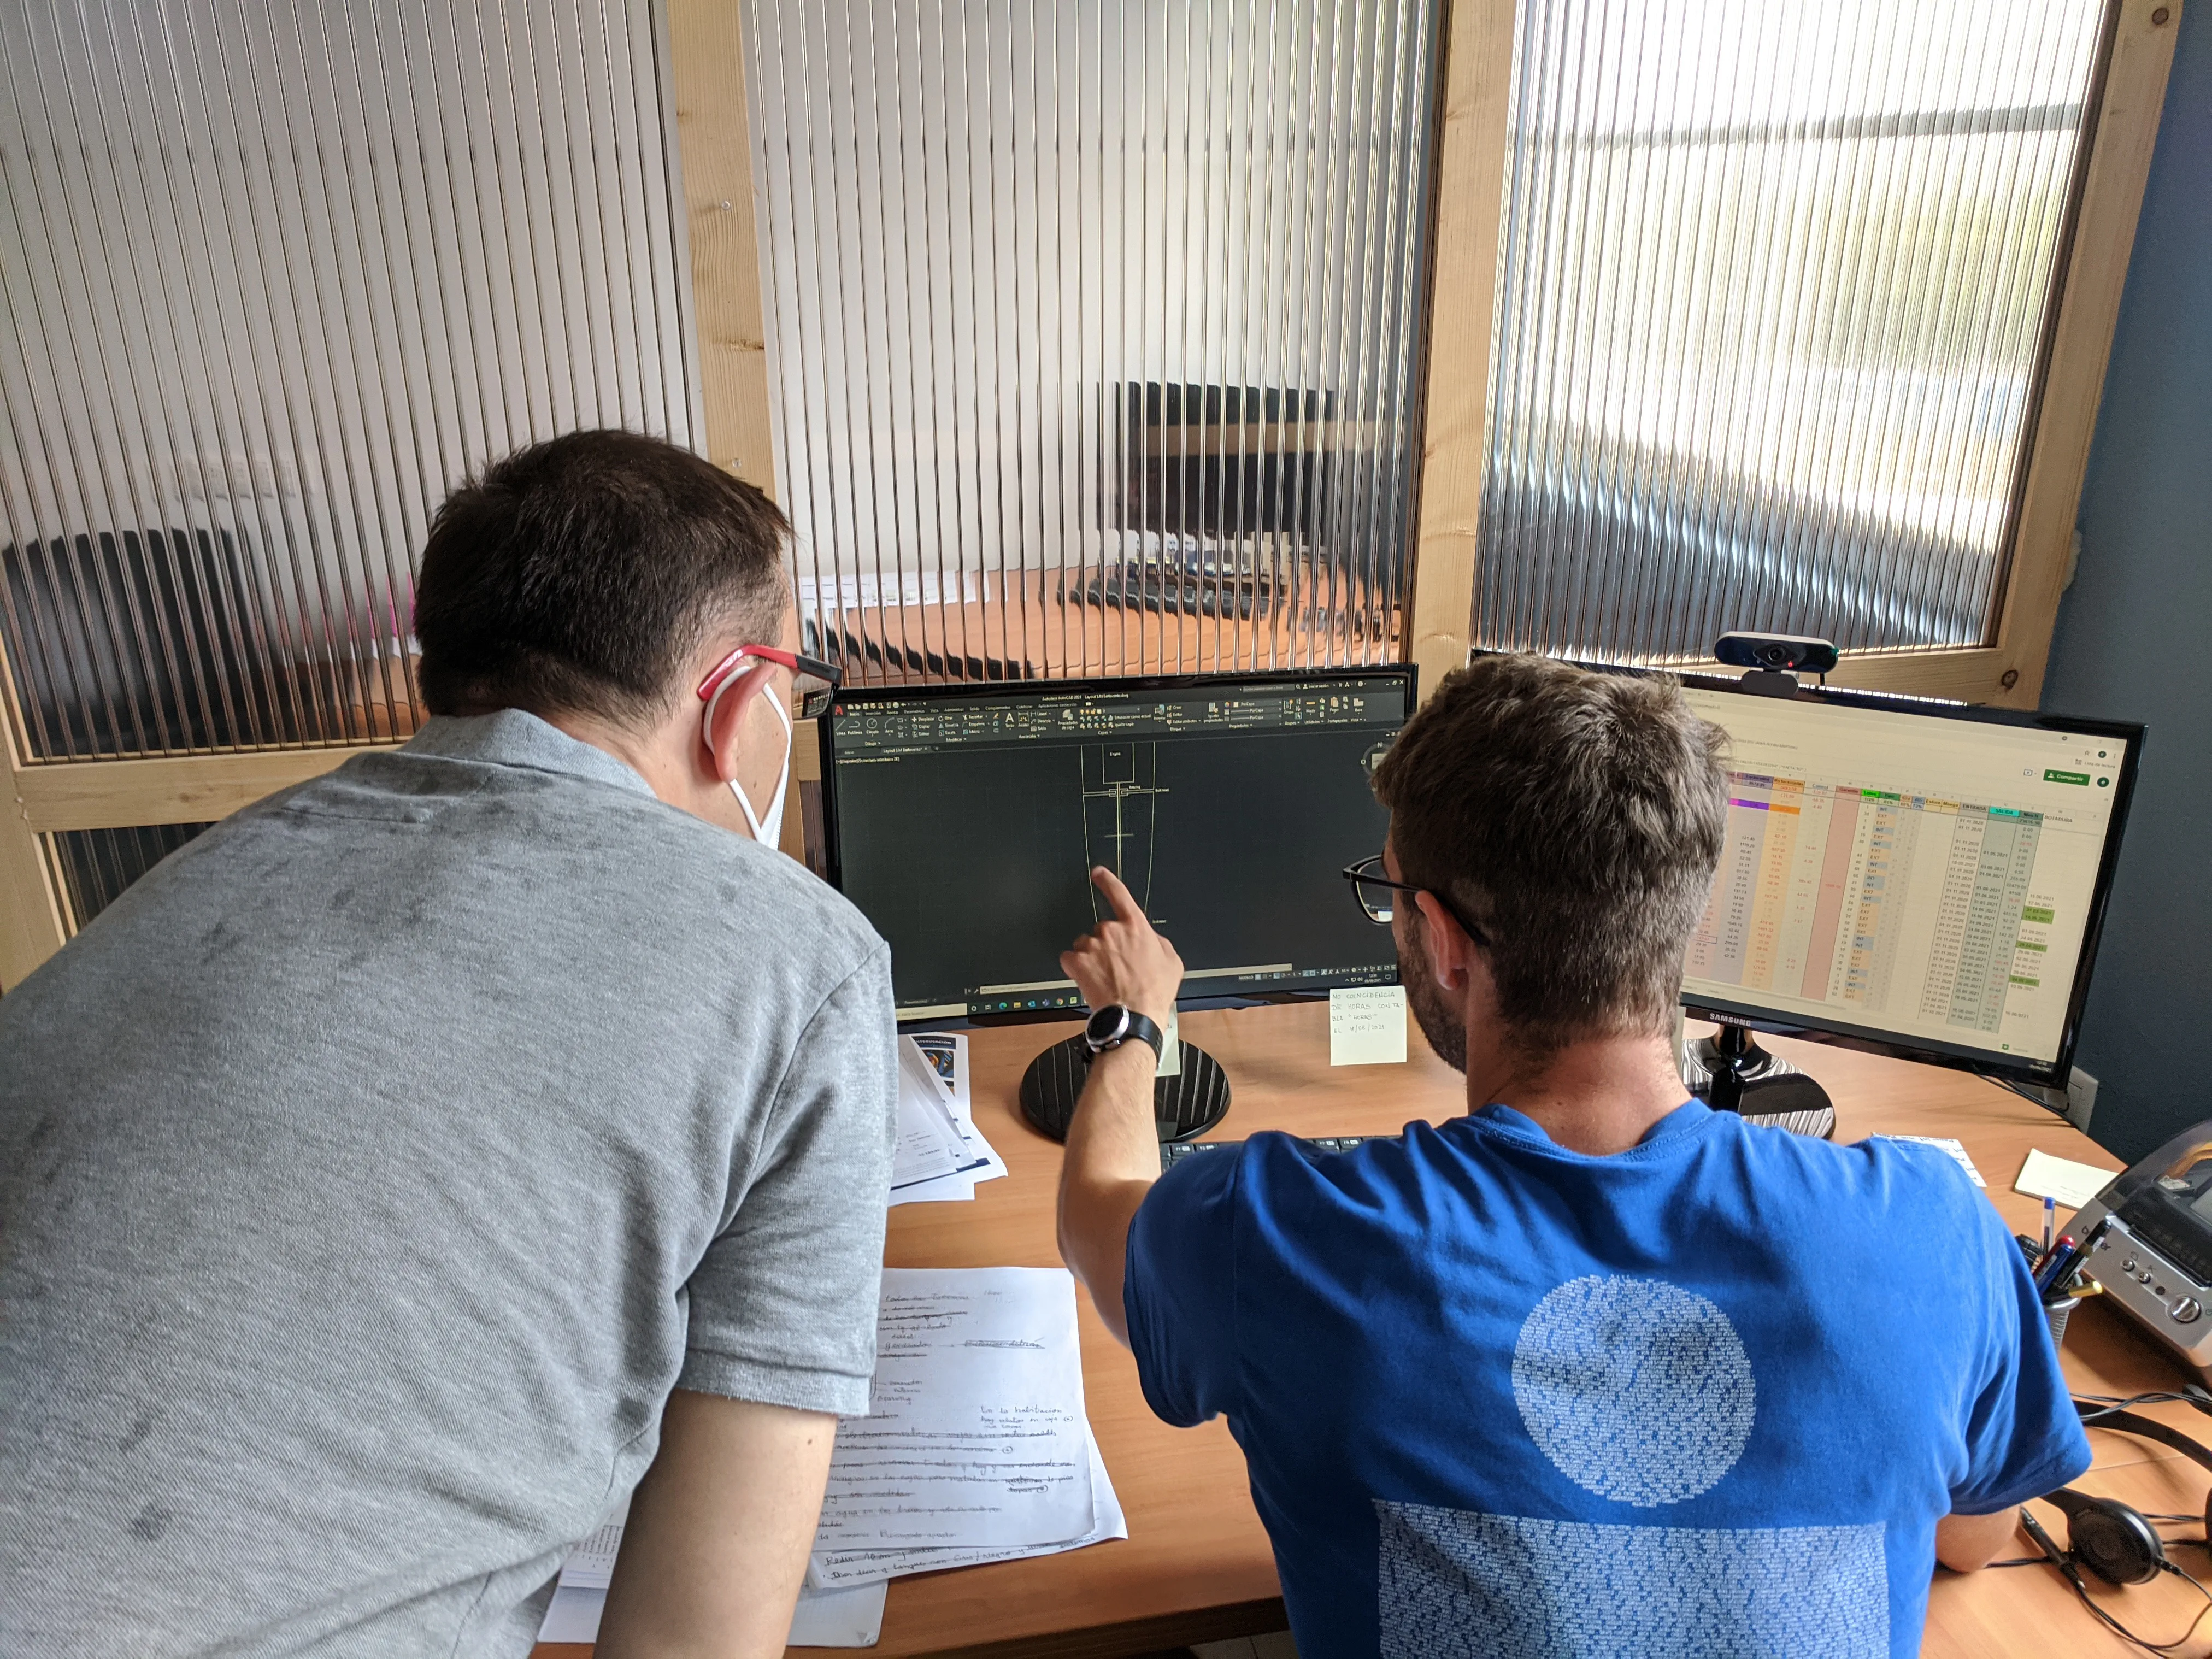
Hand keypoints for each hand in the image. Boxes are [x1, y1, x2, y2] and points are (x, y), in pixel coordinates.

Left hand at [1060, 867, 1182, 1027]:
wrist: (1134, 1014)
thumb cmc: (1155, 991)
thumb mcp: (1172, 961)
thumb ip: (1158, 942)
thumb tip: (1150, 939)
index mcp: (1136, 926)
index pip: (1119, 895)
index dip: (1108, 881)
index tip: (1098, 873)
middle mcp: (1112, 930)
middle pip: (1102, 929)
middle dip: (1106, 944)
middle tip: (1117, 966)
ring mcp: (1092, 945)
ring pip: (1085, 944)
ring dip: (1091, 956)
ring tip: (1105, 977)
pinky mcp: (1077, 962)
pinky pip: (1070, 958)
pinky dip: (1076, 968)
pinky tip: (1090, 980)